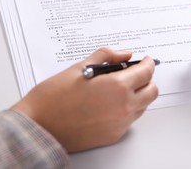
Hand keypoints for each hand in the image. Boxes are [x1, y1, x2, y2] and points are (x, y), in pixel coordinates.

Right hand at [12, 48, 157, 151]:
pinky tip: (110, 103)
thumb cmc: (54, 96)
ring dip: (138, 95)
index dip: (148, 63)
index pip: (147, 72)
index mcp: (118, 86)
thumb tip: (125, 55)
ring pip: (143, 106)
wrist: (38, 125)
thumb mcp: (81, 67)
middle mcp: (124, 106)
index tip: (146, 60)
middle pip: (152, 91)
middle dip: (146, 79)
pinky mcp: (114, 135)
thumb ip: (108, 56)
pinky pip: (130, 119)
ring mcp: (120, 123)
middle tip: (134, 74)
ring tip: (118, 89)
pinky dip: (127, 109)